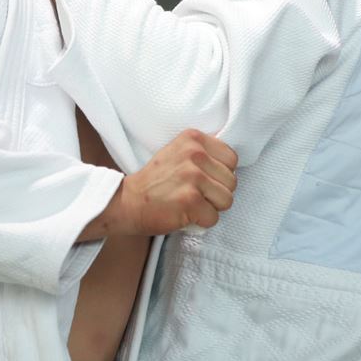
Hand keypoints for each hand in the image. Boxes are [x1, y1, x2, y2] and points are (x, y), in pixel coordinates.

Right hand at [78, 130, 236, 239]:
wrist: (128, 201)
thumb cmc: (155, 181)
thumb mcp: (177, 152)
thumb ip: (202, 153)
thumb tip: (230, 166)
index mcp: (193, 138)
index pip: (231, 158)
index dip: (220, 173)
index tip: (204, 179)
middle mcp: (194, 154)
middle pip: (232, 181)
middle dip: (217, 193)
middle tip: (195, 194)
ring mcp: (193, 177)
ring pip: (227, 200)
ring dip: (211, 208)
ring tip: (191, 204)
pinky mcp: (190, 201)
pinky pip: (213, 218)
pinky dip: (201, 222)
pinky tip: (185, 214)